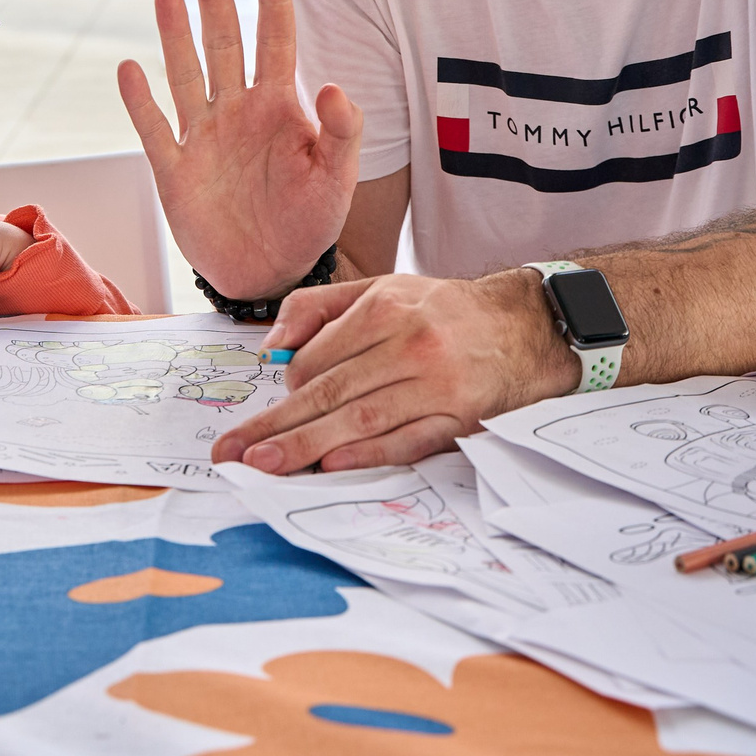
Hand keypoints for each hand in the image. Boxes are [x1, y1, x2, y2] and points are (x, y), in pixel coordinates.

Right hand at [116, 0, 363, 299]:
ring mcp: (203, 137)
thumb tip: (335, 85)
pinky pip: (154, 129)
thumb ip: (342, 133)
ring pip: (185, 75)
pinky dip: (141, 101)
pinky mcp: (174, 170)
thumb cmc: (309, 221)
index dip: (273, 0)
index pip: (276, 41)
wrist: (269, 272)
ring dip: (176, 37)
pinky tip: (130, 68)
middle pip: (224, 44)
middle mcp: (237, 111)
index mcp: (279, 107)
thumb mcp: (338, 178)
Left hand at [210, 270, 575, 473]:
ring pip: (362, 420)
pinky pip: (407, 442)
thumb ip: (319, 309)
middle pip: (330, 392)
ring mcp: (437, 384)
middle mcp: (409, 344)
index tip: (268, 412)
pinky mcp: (460, 418)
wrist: (522, 326)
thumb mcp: (381, 289)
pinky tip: (333, 466)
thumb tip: (271, 349)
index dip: (286, 389)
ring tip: (267, 466)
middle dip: (276, 427)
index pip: (317, 358)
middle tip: (233, 454)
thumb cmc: (440, 312)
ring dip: (308, 447)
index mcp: (384, 308)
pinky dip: (369, 456)